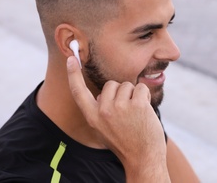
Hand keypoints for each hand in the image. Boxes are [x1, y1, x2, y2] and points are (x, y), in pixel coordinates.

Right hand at [66, 56, 169, 181]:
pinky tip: (145, 112)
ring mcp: (120, 107)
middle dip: (121, 93)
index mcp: (92, 117)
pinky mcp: (137, 104)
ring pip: (127, 85)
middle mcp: (103, 111)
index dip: (73, 74)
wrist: (143, 158)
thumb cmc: (125, 141)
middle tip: (127, 112)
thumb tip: (105, 91)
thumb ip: (101, 109)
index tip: (71, 58)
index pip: (78, 92)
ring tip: (136, 114)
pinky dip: (145, 96)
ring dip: (134, 95)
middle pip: (111, 84)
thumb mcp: (104, 128)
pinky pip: (141, 88)